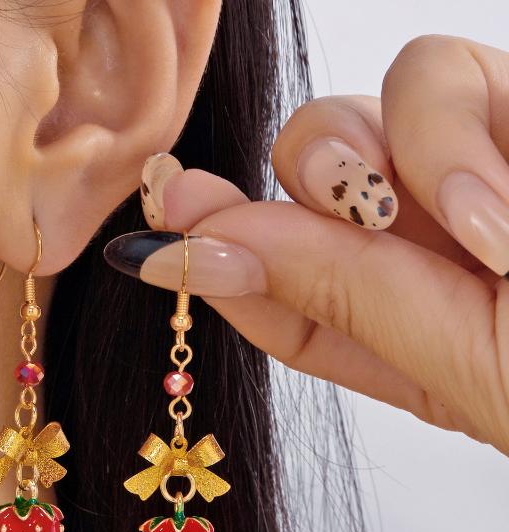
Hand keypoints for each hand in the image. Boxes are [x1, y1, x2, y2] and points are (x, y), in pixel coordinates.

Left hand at [105, 35, 508, 455]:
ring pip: (367, 106)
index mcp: (389, 327)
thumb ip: (330, 297)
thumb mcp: (458, 364)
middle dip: (312, 184)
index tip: (155, 227)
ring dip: (398, 154)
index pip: (266, 282)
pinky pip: (448, 70)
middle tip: (369, 221)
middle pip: (303, 175)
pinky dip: (461, 124)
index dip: (207, 250)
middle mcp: (419, 246)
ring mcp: (472, 173)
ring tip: (483, 227)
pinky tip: (504, 202)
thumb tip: (197, 250)